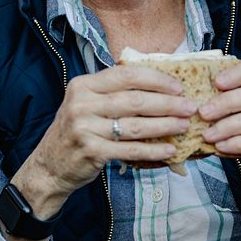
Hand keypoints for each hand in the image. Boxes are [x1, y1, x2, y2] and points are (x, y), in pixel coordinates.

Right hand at [14, 65, 195, 218]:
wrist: (49, 165)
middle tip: (190, 107)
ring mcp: (85, 128)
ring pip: (136, 125)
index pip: (126, 75)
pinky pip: (131, 150)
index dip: (155, 79)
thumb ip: (112, 91)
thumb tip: (157, 83)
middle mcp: (82, 103)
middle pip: (135, 100)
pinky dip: (153, 150)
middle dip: (168, 103)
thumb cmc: (76, 131)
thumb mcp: (86, 103)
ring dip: (165, 125)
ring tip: (184, 126)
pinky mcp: (92, 151)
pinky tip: (170, 149)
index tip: (178, 86)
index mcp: (83, 85)